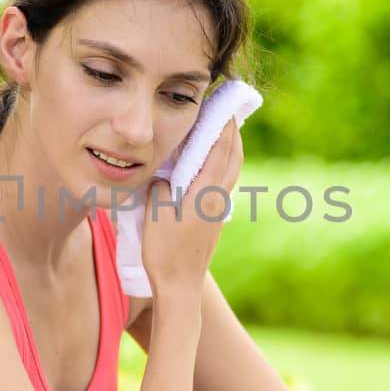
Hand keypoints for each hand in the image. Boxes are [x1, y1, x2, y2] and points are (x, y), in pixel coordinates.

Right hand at [141, 116, 242, 294]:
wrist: (179, 286)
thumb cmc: (163, 251)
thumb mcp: (154, 212)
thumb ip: (160, 186)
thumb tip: (165, 174)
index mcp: (206, 193)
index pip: (220, 149)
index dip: (222, 124)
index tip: (221, 104)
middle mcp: (219, 199)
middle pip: (235, 157)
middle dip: (233, 132)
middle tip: (226, 111)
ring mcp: (220, 211)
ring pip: (232, 171)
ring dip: (230, 149)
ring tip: (221, 132)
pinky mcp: (216, 220)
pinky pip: (224, 184)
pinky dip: (222, 165)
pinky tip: (210, 164)